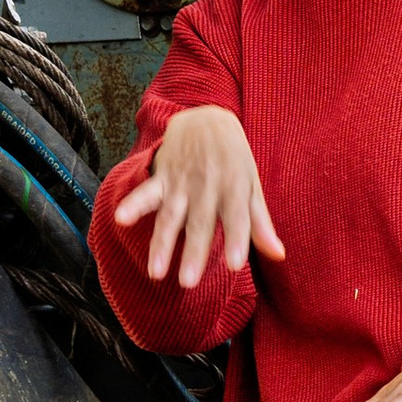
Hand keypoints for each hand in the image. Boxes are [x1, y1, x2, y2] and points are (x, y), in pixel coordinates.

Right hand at [111, 105, 285, 286]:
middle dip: (193, 252)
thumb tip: (279, 256)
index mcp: (235, 188)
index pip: (237, 218)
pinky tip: (121, 218)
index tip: (234, 265)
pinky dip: (133, 204)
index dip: (236, 240)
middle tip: (188, 284)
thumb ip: (261, 223)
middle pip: (200, 223)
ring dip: (161, 243)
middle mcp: (208, 186)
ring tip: (156, 272)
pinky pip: (146, 191)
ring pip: (171, 216)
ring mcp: (183, 182)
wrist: (207, 117)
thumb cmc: (234, 160)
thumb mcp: (252, 185)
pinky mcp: (163, 176)